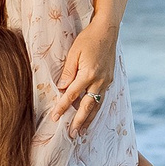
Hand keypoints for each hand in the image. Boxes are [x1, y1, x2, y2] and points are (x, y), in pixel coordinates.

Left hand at [55, 19, 119, 133]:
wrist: (108, 30)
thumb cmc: (88, 38)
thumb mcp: (74, 52)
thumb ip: (68, 72)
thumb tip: (61, 88)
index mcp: (88, 74)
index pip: (72, 95)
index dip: (63, 107)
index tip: (55, 117)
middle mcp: (99, 81)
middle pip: (88, 106)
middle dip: (79, 121)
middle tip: (72, 134)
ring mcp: (106, 81)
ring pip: (97, 105)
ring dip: (89, 119)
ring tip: (82, 131)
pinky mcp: (110, 79)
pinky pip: (101, 98)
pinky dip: (95, 109)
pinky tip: (91, 115)